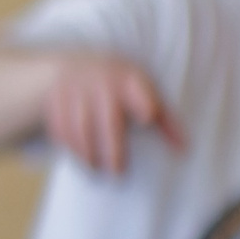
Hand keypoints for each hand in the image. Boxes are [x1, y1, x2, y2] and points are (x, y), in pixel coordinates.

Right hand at [43, 50, 185, 174]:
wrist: (76, 67)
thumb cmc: (120, 86)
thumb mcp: (145, 94)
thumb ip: (165, 121)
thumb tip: (183, 150)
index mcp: (129, 79)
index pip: (137, 90)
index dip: (143, 101)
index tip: (148, 116)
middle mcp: (101, 82)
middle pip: (107, 117)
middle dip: (113, 147)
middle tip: (118, 172)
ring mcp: (75, 90)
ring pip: (79, 125)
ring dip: (87, 151)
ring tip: (96, 169)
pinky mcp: (56, 100)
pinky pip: (60, 127)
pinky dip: (69, 145)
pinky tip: (81, 157)